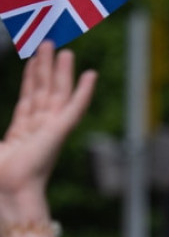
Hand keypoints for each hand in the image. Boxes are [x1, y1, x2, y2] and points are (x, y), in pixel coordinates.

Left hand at [0, 42, 95, 202]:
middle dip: (45, 68)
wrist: (10, 191)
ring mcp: (51, 129)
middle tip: (47, 44)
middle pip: (44, 91)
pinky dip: (84, 90)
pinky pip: (75, 106)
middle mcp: (39, 129)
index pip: (28, 99)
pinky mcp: (61, 130)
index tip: (32, 61)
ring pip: (57, 92)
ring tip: (61, 49)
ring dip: (59, 70)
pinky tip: (90, 74)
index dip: (30, 79)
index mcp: (22, 134)